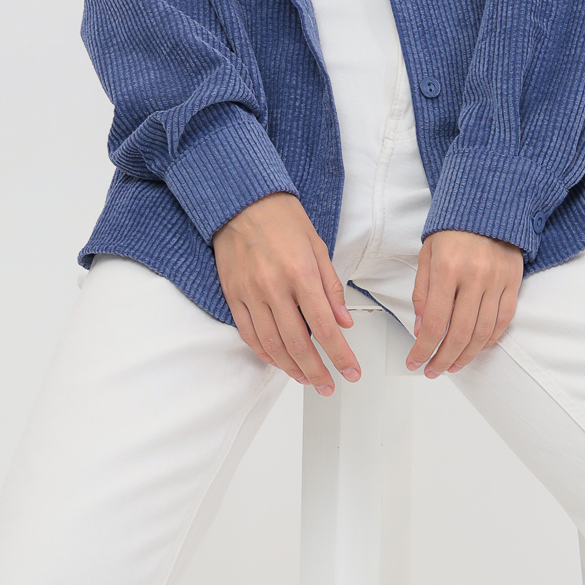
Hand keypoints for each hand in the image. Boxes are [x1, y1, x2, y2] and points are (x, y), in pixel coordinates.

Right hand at [213, 191, 360, 394]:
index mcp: (300, 273)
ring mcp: (250, 293)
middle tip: (328, 385)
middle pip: (297, 344)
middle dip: (316, 371)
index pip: (324, 327)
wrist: (242, 200)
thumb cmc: (282, 218)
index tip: (351, 372)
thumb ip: (331, 287)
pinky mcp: (233, 295)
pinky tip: (277, 360)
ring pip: (271, 345)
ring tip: (306, 378)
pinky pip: (248, 334)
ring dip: (290, 368)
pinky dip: (263, 353)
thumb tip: (344, 322)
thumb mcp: (317, 247)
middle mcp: (274, 287)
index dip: (339, 355)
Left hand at [407, 230, 522, 376]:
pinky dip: (489, 340)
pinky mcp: (513, 282)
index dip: (424, 349)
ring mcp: (497, 281)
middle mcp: (474, 276)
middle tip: (433, 370)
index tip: (415, 361)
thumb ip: (422, 293)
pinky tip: (476, 348)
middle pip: (459, 334)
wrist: (486, 207)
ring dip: (466, 355)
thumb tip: (422, 329)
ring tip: (452, 365)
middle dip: (443, 359)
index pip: (435, 323)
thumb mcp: (426, 256)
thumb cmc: (452, 230)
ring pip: (483, 333)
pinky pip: (503, 321)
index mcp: (447, 268)